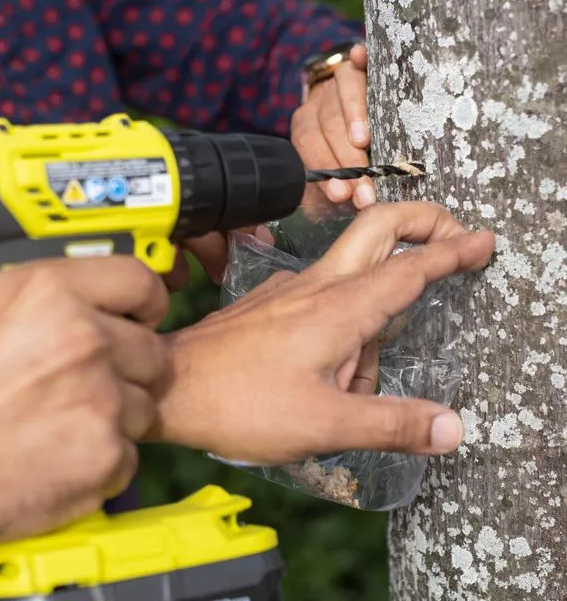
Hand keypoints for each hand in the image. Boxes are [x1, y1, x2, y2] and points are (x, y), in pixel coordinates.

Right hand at [0, 257, 167, 555]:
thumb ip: (50, 291)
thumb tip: (91, 293)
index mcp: (54, 294)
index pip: (142, 282)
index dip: (143, 304)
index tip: (138, 319)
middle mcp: (86, 341)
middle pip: (153, 349)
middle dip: (128, 367)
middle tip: (88, 382)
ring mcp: (101, 399)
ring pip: (144, 403)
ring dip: (116, 415)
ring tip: (65, 422)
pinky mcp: (106, 454)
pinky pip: (130, 452)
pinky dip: (104, 458)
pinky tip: (63, 455)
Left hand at [148, 202, 494, 463]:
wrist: (168, 385)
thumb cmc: (239, 403)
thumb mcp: (323, 425)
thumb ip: (389, 424)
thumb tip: (450, 427)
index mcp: (338, 310)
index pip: (409, 268)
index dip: (451, 252)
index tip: (482, 241)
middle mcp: (315, 287)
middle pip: (377, 229)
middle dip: (421, 223)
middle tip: (451, 240)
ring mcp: (289, 290)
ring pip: (352, 275)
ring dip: (376, 309)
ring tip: (351, 384)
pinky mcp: (271, 303)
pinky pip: (321, 297)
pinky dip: (342, 321)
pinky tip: (325, 370)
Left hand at [291, 44, 374, 207]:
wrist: (360, 108)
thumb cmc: (350, 153)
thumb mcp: (336, 174)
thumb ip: (327, 190)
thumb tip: (320, 214)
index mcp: (307, 130)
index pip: (309, 148)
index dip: (325, 171)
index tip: (341, 195)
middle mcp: (319, 104)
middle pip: (326, 125)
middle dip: (345, 161)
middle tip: (364, 187)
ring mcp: (339, 81)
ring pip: (340, 92)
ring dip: (351, 118)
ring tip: (363, 141)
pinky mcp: (361, 64)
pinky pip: (358, 59)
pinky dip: (359, 58)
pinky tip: (360, 56)